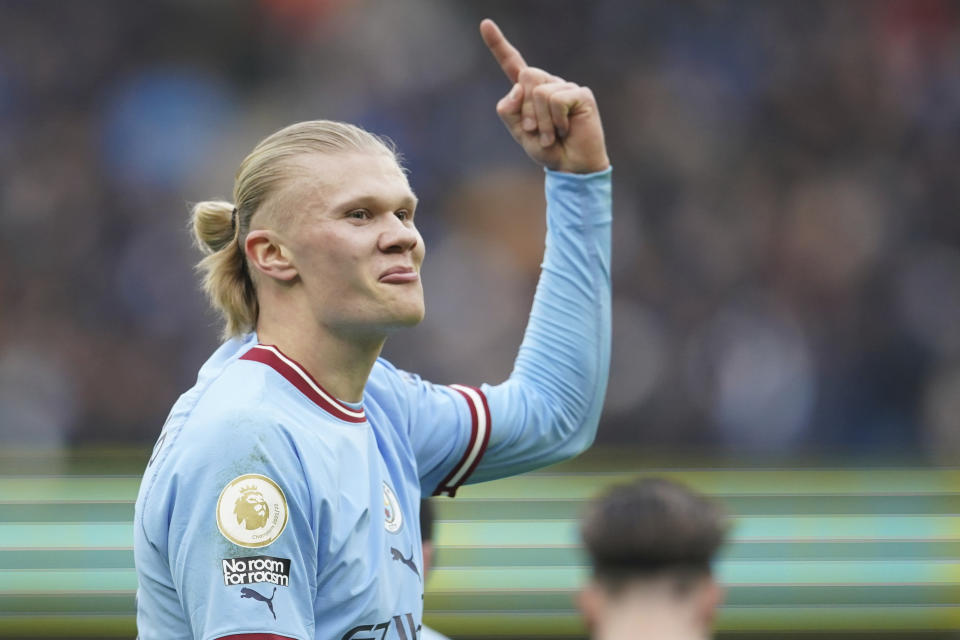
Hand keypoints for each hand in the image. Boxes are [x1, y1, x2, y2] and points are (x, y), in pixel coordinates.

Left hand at [480, 18, 609, 173]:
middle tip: (535, 132)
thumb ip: (510, 110)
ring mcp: (565, 87)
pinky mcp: (581, 94)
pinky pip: (556, 99)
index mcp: (529, 91)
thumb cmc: (547, 149)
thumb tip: (517, 87)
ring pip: (539, 91)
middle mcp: (547, 84)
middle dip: (526, 110)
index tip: (485, 24)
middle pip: (526, 76)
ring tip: (551, 135)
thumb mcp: (519, 132)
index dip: (498, 45)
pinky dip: (556, 120)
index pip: (512, 64)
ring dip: (541, 121)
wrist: (570, 167)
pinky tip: (565, 130)